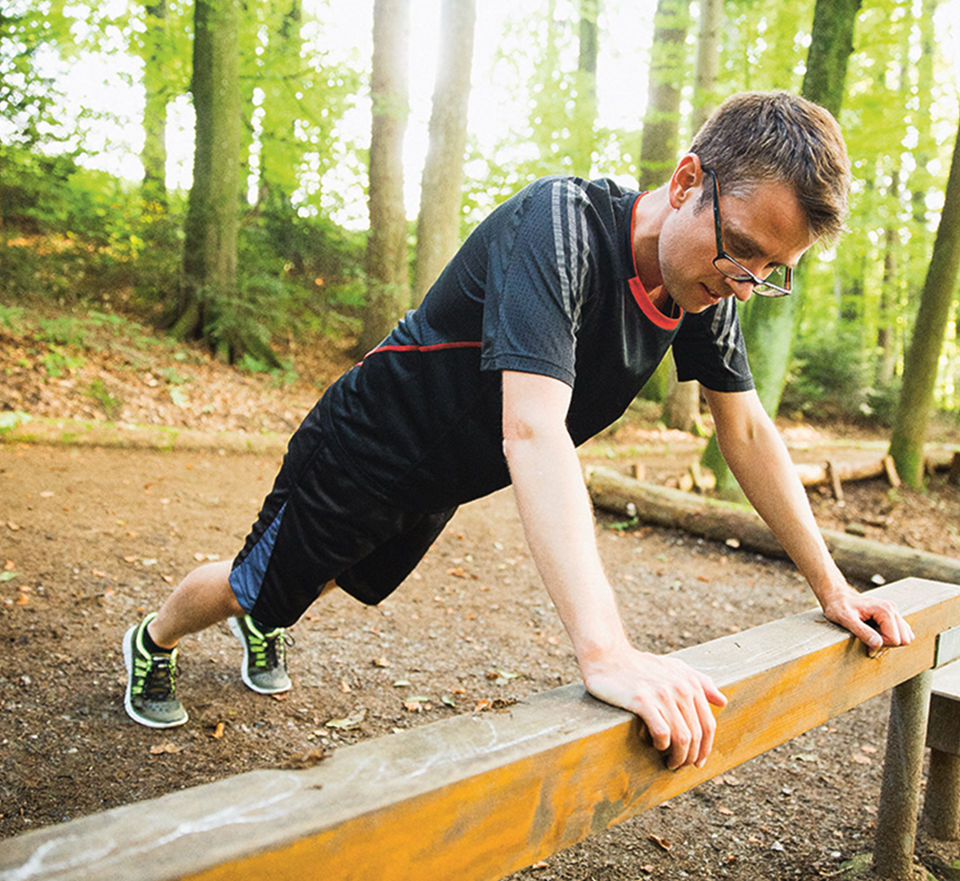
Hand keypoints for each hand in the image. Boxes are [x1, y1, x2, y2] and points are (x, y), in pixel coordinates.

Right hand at [580, 647, 727, 770]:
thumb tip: (722, 701)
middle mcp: (680, 688)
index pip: (708, 724)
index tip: (698, 761)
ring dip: (678, 757)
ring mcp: (661, 694)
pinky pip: (662, 732)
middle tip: (681, 766)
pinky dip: (661, 745)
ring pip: (682, 738)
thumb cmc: (640, 665)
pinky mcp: (642, 701)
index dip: (706, 748)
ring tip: (670, 763)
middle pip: (697, 735)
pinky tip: (655, 746)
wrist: (607, 656)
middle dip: (691, 757)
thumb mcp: (674, 667)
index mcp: (690, 682)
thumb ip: (700, 681)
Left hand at [821, 588, 914, 654]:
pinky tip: (876, 635)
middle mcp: (893, 610)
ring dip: (890, 642)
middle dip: (888, 644)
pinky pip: (901, 633)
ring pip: (905, 637)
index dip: (881, 644)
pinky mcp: (892, 616)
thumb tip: (878, 644)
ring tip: (872, 637)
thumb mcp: (845, 619)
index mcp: (885, 610)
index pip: (896, 640)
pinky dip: (891, 638)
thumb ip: (862, 631)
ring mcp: (894, 612)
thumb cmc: (838, 606)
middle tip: (869, 640)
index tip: (866, 639)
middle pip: (905, 639)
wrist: (837, 596)